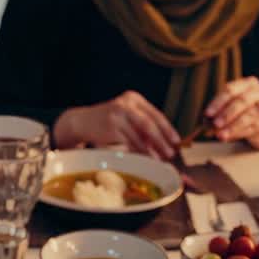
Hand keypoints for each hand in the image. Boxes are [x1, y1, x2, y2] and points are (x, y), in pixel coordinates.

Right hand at [53, 92, 179, 158]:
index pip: (155, 114)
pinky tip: (142, 159)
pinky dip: (136, 152)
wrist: (82, 121)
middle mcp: (125, 104)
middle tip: (170, 153)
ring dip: (149, 151)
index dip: (167, 129)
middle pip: (148, 124)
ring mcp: (116, 116)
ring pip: (138, 136)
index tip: (176, 141)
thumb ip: (143, 125)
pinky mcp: (109, 128)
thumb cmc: (109, 121)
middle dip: (161, 141)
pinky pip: (127, 144)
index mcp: (134, 98)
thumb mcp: (126, 116)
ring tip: (158, 160)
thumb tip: (164, 142)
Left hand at [205, 78, 258, 149]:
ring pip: (249, 115)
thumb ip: (219, 113)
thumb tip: (206, 121)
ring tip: (220, 135)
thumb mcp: (231, 111)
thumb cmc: (244, 114)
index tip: (207, 114)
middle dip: (226, 114)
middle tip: (215, 125)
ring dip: (232, 127)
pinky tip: (230, 138)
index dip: (218, 102)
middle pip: (242, 101)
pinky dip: (240, 132)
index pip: (231, 90)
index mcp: (247, 84)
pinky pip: (256, 126)